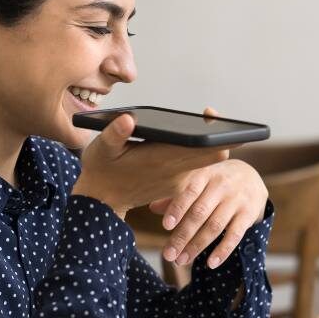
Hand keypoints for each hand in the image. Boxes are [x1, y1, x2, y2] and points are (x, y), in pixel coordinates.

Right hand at [71, 112, 232, 219]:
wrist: (101, 204)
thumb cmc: (101, 171)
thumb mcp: (101, 149)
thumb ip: (114, 134)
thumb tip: (128, 119)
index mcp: (163, 159)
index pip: (207, 147)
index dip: (216, 131)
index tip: (210, 114)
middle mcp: (176, 172)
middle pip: (214, 153)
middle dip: (215, 135)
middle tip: (207, 117)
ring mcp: (178, 181)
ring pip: (205, 161)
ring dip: (204, 146)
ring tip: (198, 126)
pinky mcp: (175, 185)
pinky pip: (194, 169)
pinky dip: (194, 156)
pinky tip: (184, 143)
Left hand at [149, 107, 268, 269]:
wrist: (252, 176)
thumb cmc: (215, 182)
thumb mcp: (199, 182)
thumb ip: (177, 195)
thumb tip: (153, 208)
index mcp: (205, 174)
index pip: (189, 191)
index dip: (177, 208)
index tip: (166, 226)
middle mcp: (221, 185)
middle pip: (200, 213)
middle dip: (182, 236)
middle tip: (168, 255)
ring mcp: (237, 200)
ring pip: (215, 226)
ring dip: (197, 246)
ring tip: (181, 261)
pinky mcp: (249, 214)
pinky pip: (235, 235)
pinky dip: (223, 250)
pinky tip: (211, 263)